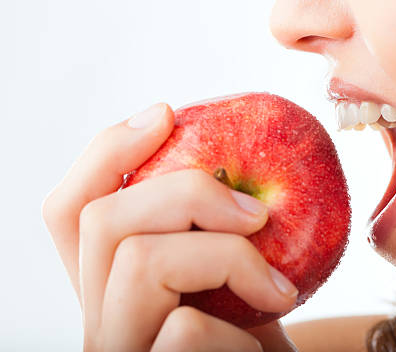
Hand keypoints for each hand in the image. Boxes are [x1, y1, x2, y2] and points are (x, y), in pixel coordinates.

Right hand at [42, 103, 298, 350]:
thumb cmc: (256, 337)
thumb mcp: (237, 274)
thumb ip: (217, 228)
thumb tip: (241, 163)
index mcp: (111, 282)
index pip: (71, 210)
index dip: (107, 151)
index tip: (166, 112)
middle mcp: (98, 315)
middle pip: (101, 220)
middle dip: (187, 192)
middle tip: (256, 212)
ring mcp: (117, 348)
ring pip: (137, 260)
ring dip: (224, 255)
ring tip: (278, 285)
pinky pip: (184, 329)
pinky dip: (240, 320)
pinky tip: (264, 337)